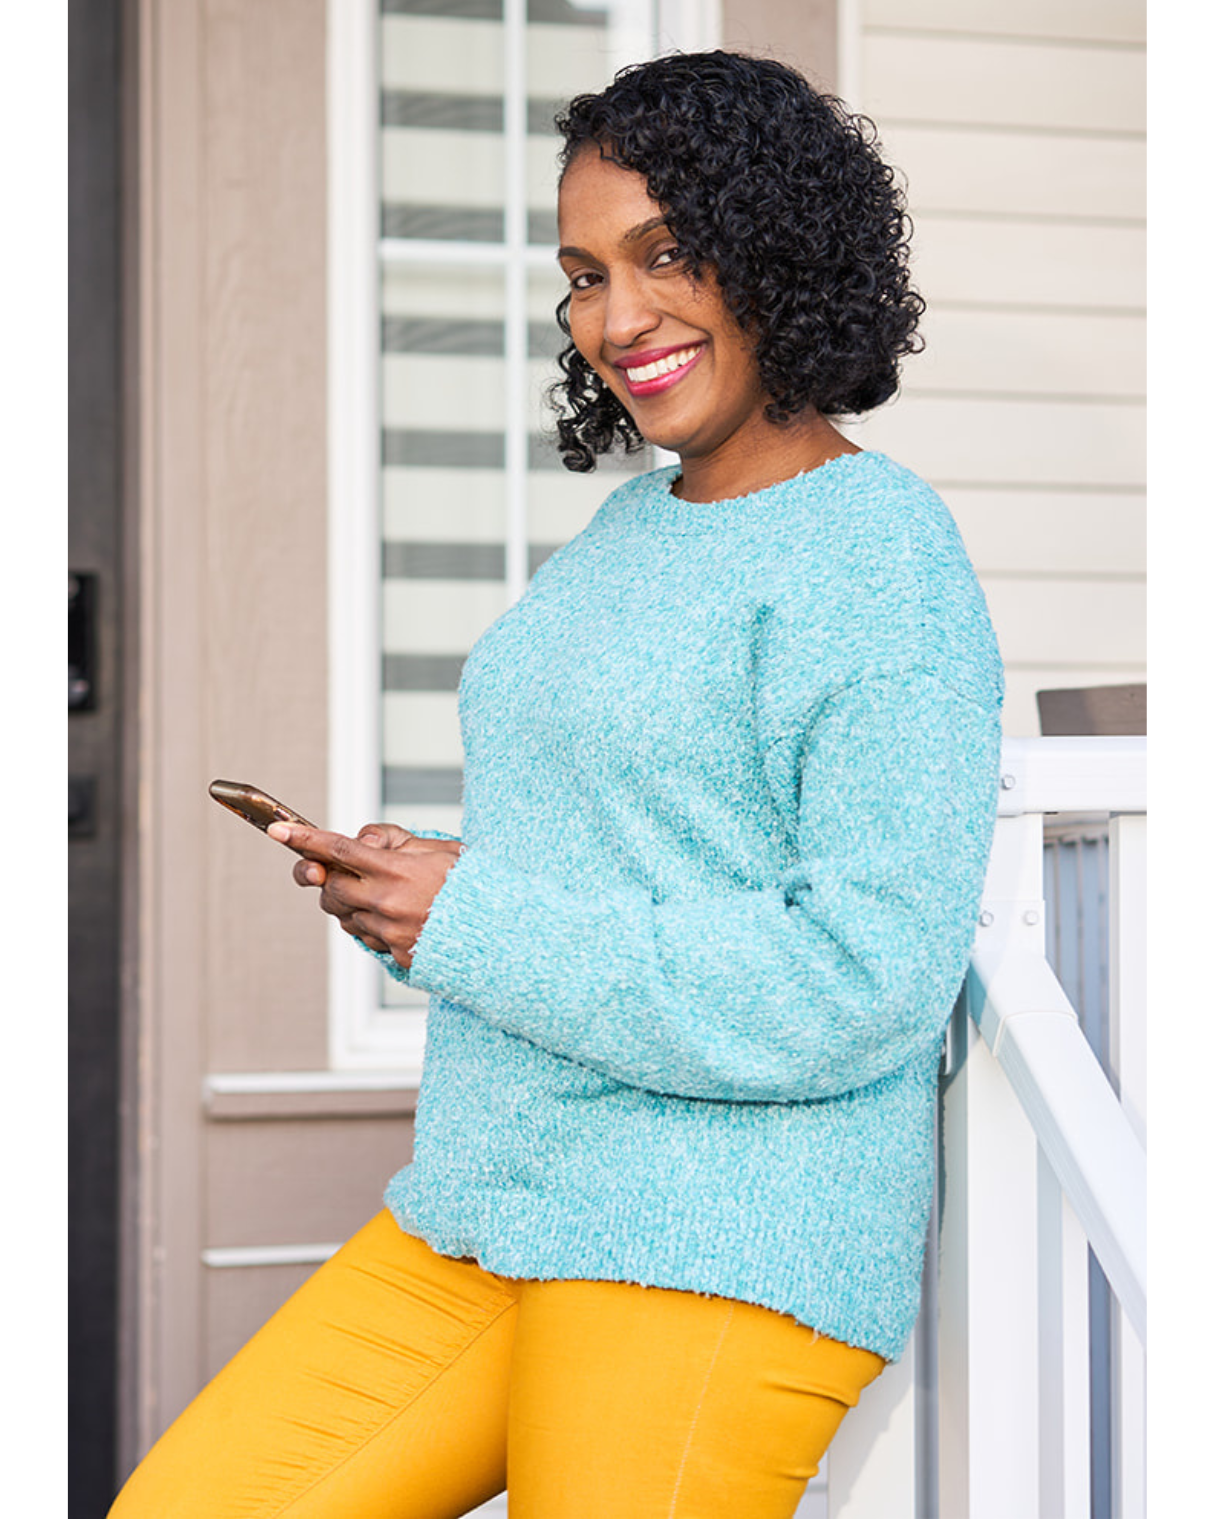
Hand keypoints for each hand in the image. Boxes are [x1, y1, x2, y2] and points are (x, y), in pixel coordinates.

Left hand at [269, 822, 462, 968]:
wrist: (500, 933)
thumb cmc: (472, 885)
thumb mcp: (440, 849)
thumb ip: (395, 841)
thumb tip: (362, 841)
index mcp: (397, 870)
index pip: (339, 849)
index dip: (304, 839)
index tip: (278, 831)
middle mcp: (386, 902)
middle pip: (330, 885)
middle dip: (327, 875)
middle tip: (340, 869)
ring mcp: (389, 932)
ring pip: (343, 914)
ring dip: (349, 900)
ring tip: (379, 893)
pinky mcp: (395, 954)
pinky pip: (364, 936)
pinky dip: (368, 922)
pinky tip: (393, 915)